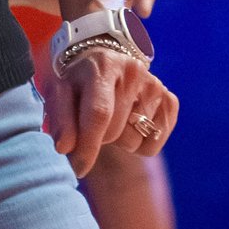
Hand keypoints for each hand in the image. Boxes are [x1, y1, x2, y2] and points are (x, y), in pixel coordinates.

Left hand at [44, 48, 178, 180]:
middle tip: (92, 123)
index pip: (99, 113)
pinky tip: (129, 124)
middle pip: (115, 132)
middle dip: (98, 139)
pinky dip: (139, 143)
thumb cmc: (76, 82)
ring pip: (135, 140)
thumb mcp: (59, 93)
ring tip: (112, 119)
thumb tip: (65, 148)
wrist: (103, 60)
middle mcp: (133, 72)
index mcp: (103, 67)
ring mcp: (155, 86)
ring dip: (119, 139)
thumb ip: (61, 121)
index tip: (78, 168)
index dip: (88, 146)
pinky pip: (154, 143)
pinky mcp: (169, 101)